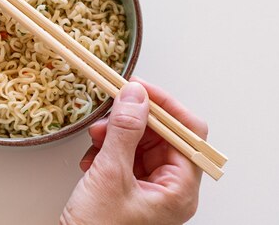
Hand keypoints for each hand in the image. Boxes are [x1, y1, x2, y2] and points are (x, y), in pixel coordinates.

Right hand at [60, 78, 207, 224]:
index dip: (164, 106)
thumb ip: (125, 131)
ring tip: (95, 139)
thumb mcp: (110, 175)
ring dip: (115, 135)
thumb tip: (136, 96)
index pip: (188, 133)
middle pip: (163, 136)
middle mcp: (170, 188)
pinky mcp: (131, 189)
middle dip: (132, 122)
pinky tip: (91, 158)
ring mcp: (151, 189)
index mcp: (179, 189)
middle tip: (109, 114)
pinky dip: (107, 150)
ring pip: (141, 144)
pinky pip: (125, 157)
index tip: (139, 88)